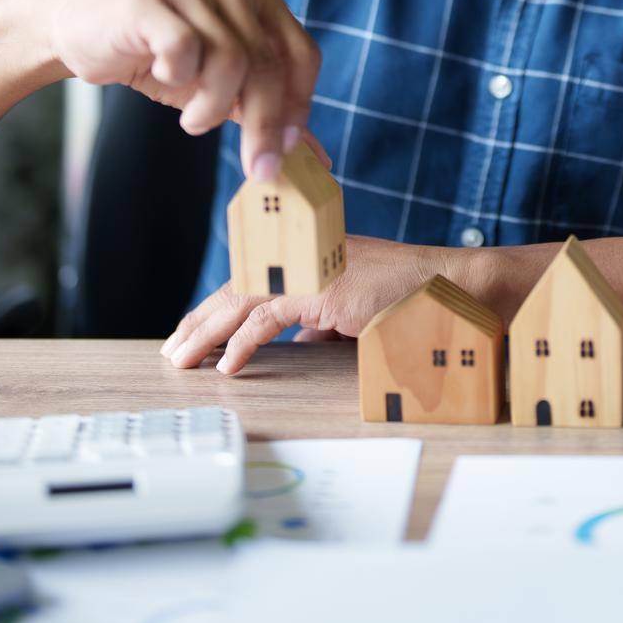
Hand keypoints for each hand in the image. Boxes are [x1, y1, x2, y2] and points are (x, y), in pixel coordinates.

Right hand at [42, 0, 321, 177]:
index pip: (302, 54)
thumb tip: (316, 159)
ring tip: (193, 120)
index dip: (299, 108)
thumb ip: (264, 113)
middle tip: (255, 167)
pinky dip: (179, 80)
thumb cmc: (159, 58)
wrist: (80, 32)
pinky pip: (185, 49)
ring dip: (213, 107)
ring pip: (231, 60)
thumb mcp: (219, 87)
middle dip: (264, 125)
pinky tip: (164, 78)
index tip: (285, 152)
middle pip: (268, 64)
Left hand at [161, 235, 448, 373]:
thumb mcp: (357, 311)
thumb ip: (324, 324)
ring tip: (182, 357)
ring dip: (207, 330)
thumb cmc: (412, 298)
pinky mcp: (319, 288)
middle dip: (201, 319)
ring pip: (242, 297)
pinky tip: (228, 365)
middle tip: (174, 348)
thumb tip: (298, 345)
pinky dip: (243, 342)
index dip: (221, 307)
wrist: (449, 286)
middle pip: (238, 285)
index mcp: (312, 259)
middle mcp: (306, 258)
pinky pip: (267, 317)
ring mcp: (312, 269)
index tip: (199, 333)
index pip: (254, 280)